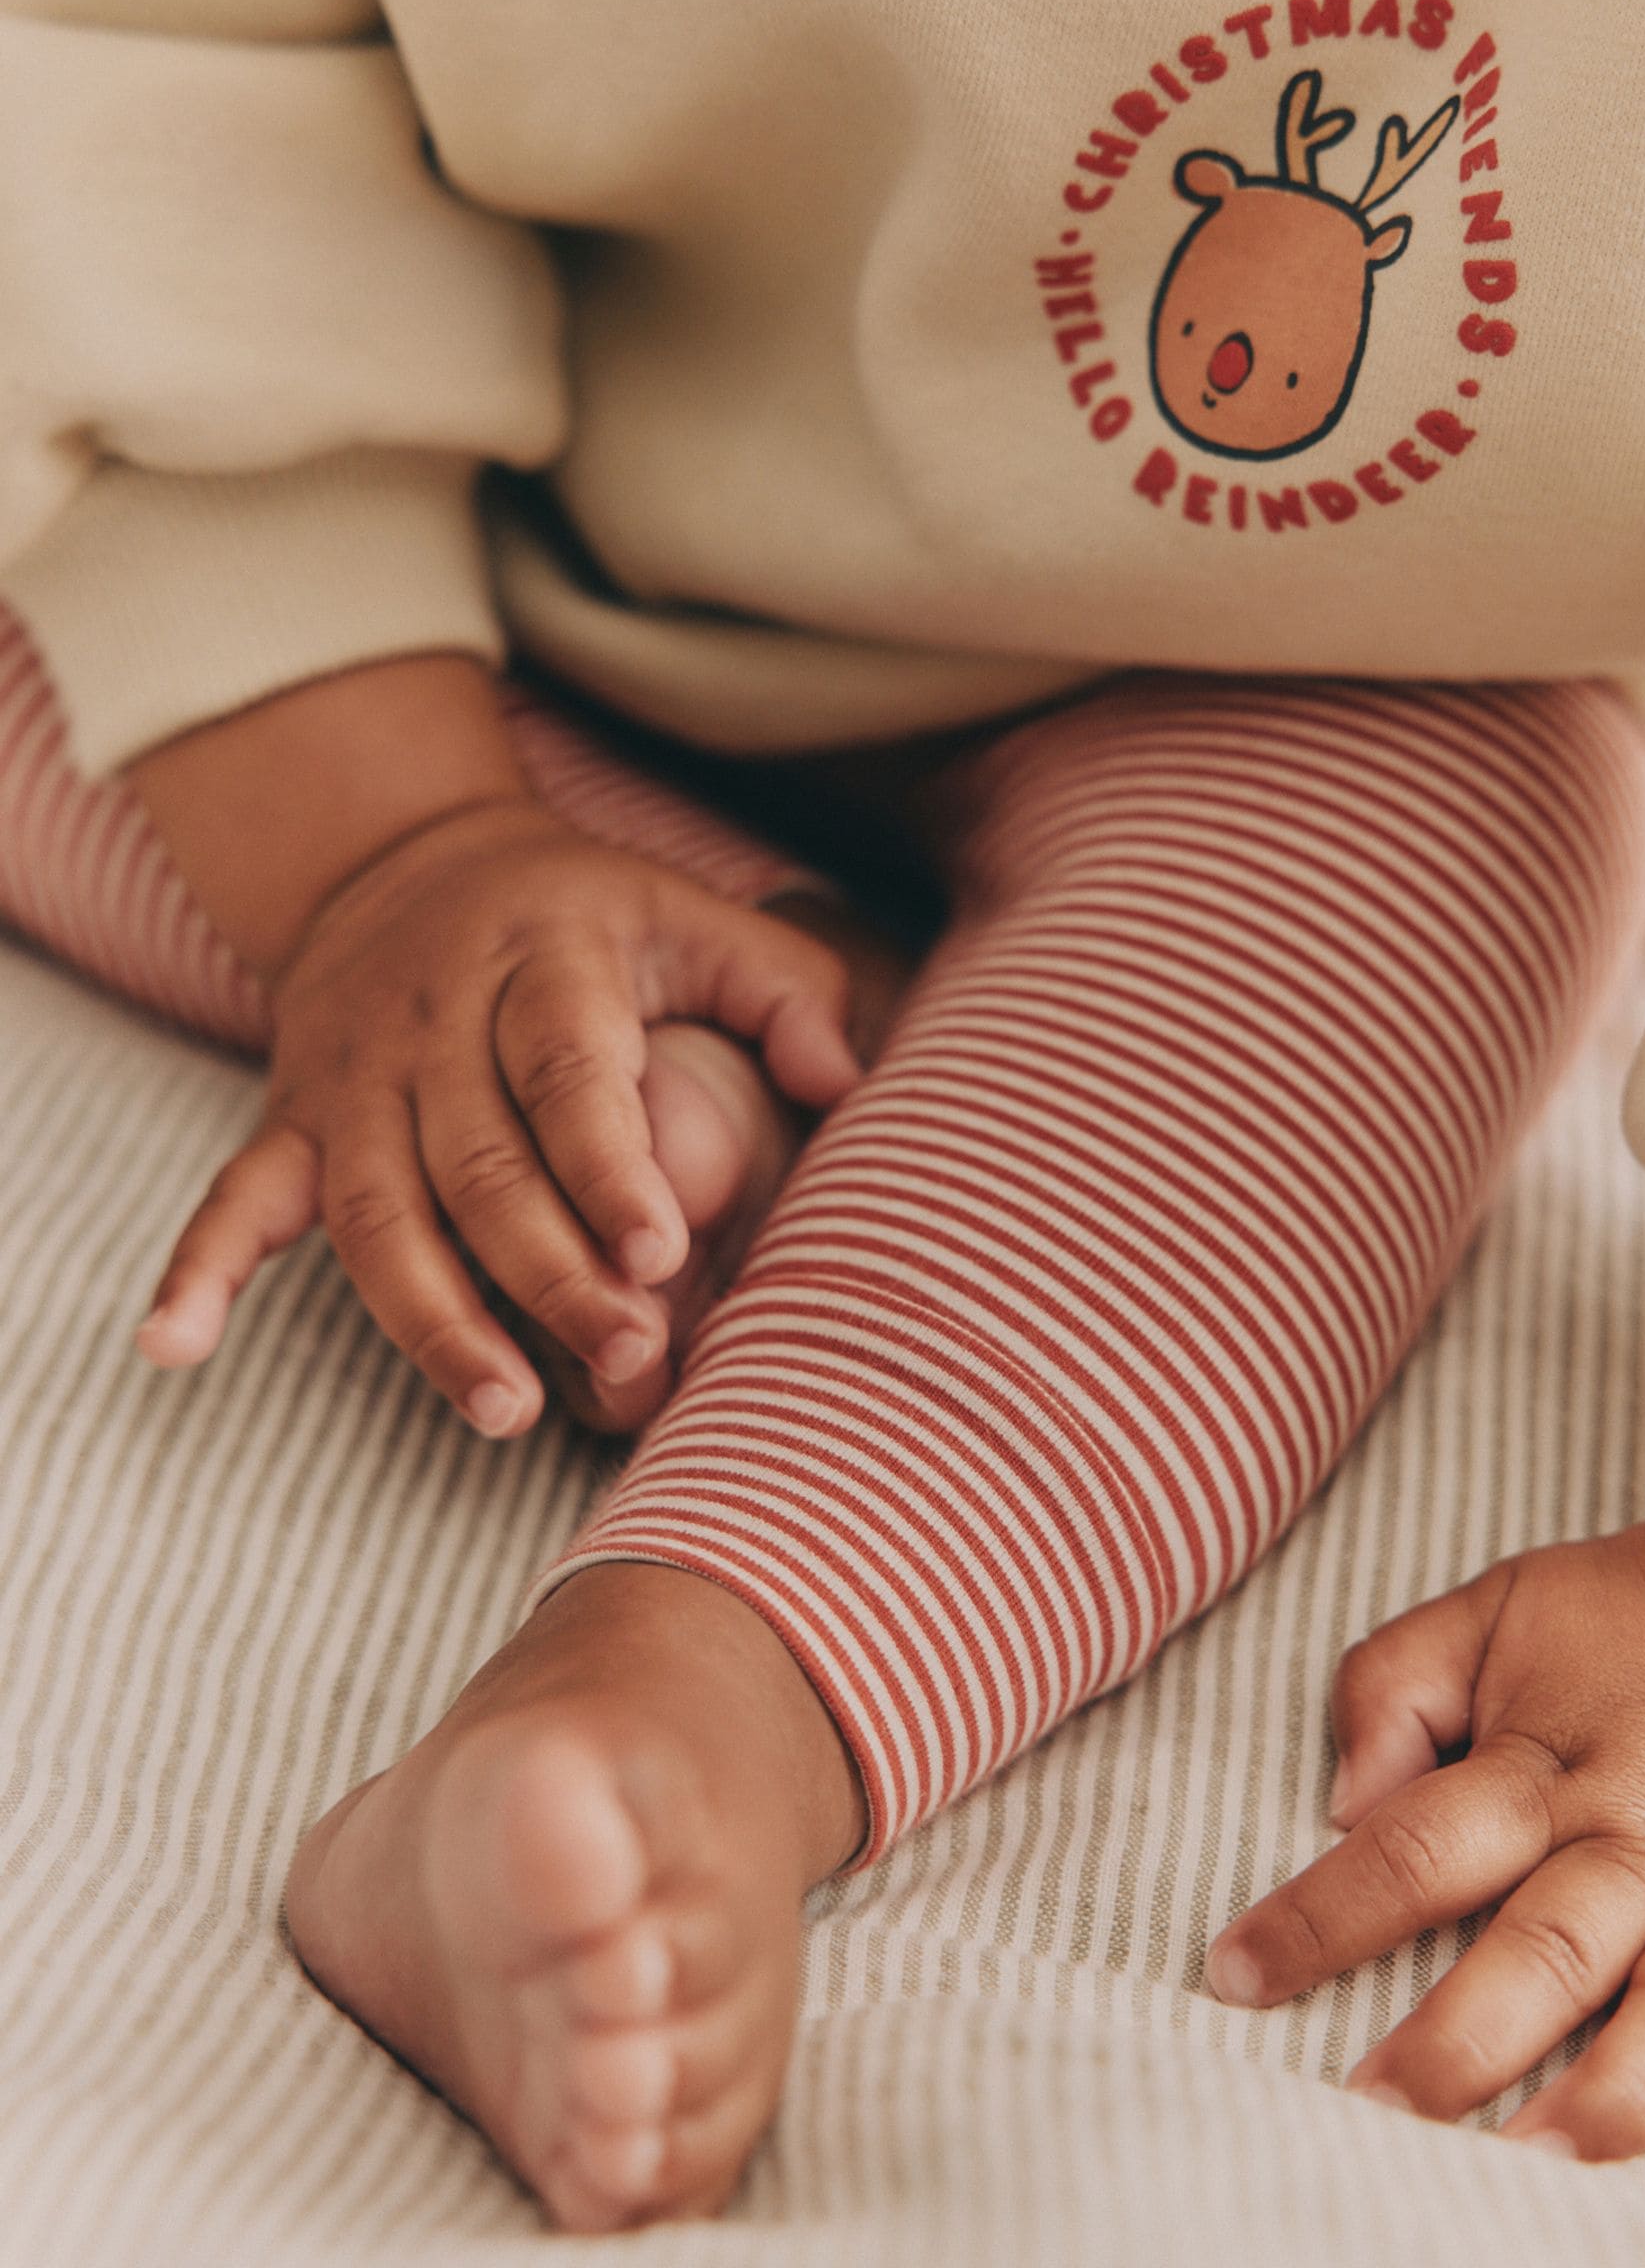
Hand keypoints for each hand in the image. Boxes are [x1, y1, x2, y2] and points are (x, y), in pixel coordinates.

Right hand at [136, 796, 860, 1435]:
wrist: (405, 857)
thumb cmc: (582, 915)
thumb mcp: (688, 914)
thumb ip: (784, 990)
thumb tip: (849, 1084)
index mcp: (539, 961)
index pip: (566, 1069)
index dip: (606, 1164)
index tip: (660, 1253)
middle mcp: (431, 1020)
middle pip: (478, 1163)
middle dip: (547, 1272)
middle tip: (625, 1357)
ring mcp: (349, 1076)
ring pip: (376, 1209)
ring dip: (429, 1317)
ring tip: (500, 1410)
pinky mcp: (290, 1117)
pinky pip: (236, 1196)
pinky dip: (200, 1271)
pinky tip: (173, 1350)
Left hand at [1205, 1518, 1644, 2156]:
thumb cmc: (1618, 1621)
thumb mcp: (1488, 1613)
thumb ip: (1394, 1687)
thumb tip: (1341, 1805)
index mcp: (1547, 1762)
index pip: (1414, 1847)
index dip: (1321, 1916)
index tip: (1238, 1975)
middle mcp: (1643, 1833)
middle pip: (1545, 1944)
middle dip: (1458, 2038)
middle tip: (1374, 2111)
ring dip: (1612, 2091)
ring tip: (1534, 2164)